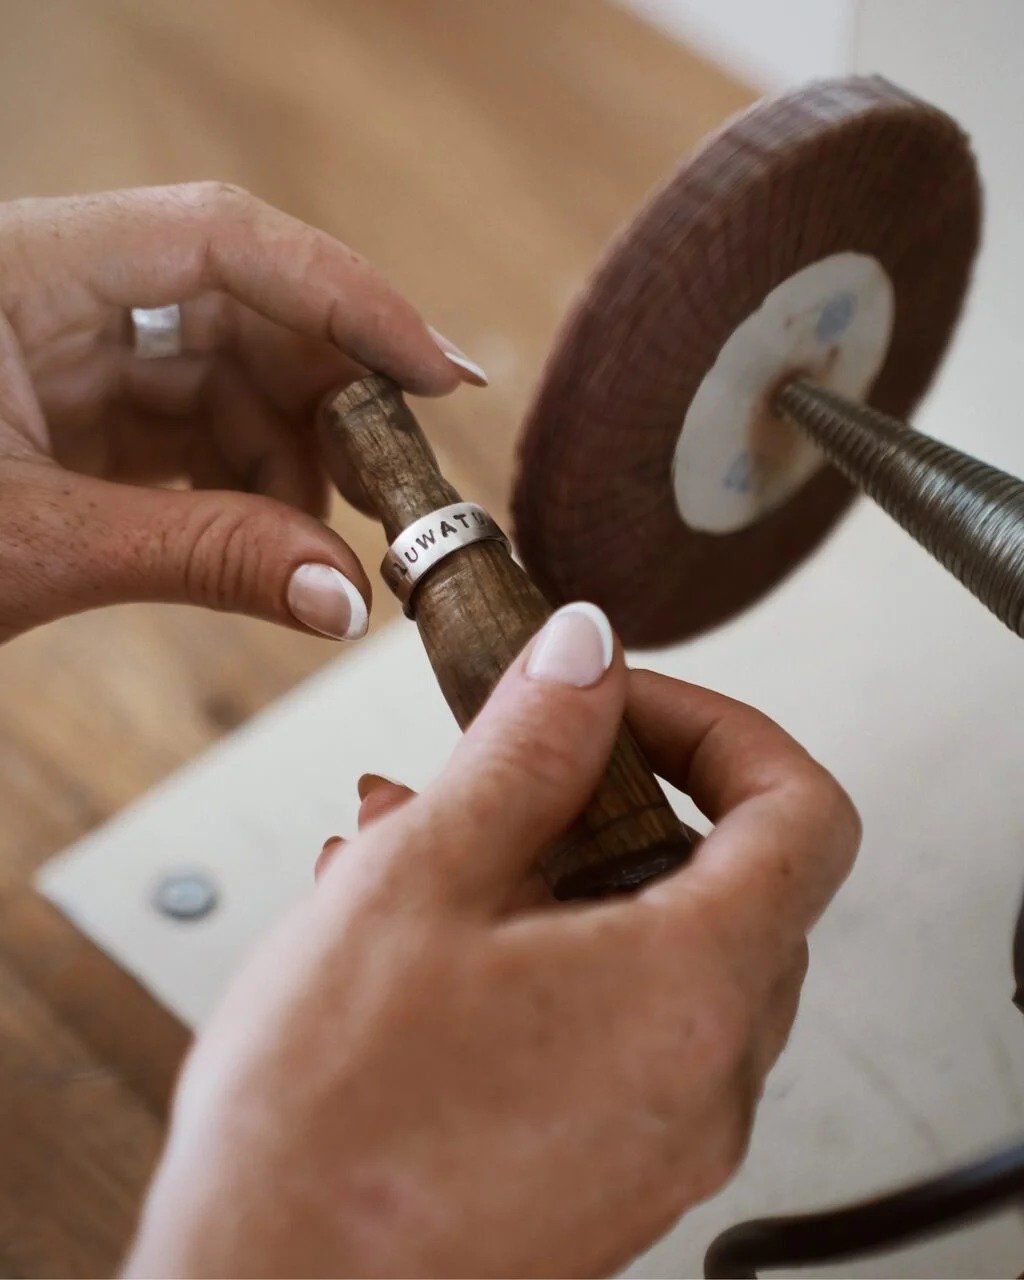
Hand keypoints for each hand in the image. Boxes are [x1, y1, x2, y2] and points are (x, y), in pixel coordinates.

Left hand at [0, 183, 484, 643]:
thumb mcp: (32, 546)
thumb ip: (201, 560)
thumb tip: (343, 600)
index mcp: (24, 268)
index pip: (223, 240)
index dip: (348, 298)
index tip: (437, 372)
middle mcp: (54, 290)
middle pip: (241, 306)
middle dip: (332, 396)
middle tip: (399, 485)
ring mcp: (65, 351)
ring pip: (226, 372)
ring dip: (294, 454)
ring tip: (330, 541)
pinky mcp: (74, 411)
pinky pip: (191, 426)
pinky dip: (246, 482)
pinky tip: (272, 537)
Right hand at [126, 605, 858, 1277]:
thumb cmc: (324, 1126)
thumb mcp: (420, 882)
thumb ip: (527, 751)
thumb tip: (587, 654)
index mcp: (688, 991)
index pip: (804, 813)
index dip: (721, 730)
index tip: (626, 709)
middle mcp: (704, 1080)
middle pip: (729, 880)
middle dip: (612, 802)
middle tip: (509, 778)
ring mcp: (663, 1137)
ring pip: (656, 952)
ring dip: (559, 878)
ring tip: (427, 854)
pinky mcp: (609, 1171)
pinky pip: (616, 1028)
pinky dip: (547, 958)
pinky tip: (427, 945)